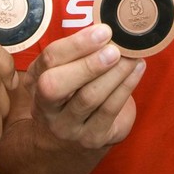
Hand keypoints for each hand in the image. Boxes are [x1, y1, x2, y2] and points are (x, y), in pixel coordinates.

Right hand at [25, 24, 145, 149]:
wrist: (66, 144)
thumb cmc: (70, 96)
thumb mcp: (62, 73)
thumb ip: (77, 53)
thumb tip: (106, 29)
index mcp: (36, 82)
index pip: (49, 60)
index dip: (76, 44)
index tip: (103, 31)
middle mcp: (45, 107)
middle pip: (56, 85)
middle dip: (88, 65)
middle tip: (114, 50)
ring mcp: (67, 127)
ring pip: (88, 98)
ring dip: (114, 74)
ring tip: (131, 56)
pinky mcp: (91, 138)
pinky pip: (110, 110)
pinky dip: (126, 86)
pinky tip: (137, 69)